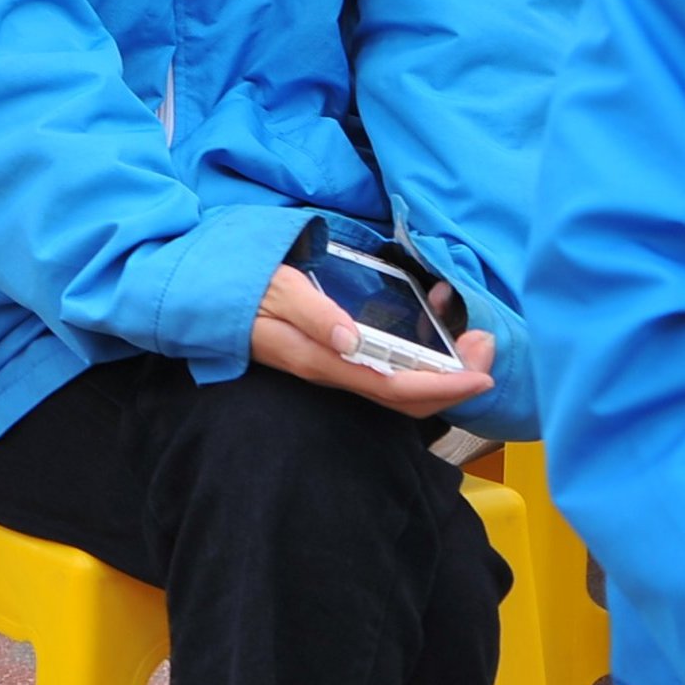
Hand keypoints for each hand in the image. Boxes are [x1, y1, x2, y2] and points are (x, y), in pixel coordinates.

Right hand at [253, 262, 496, 415]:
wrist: (200, 297)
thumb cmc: (238, 286)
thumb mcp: (273, 287)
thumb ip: (311, 312)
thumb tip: (352, 340)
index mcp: (320, 360)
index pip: (393, 388)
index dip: (442, 388)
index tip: (482, 376)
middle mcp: (331, 372)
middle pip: (404, 398)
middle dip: (453, 382)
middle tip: (484, 345)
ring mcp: (331, 366)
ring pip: (398, 386)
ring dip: (440, 371)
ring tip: (467, 337)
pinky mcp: (330, 356)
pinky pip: (383, 368)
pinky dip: (416, 355)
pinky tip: (426, 324)